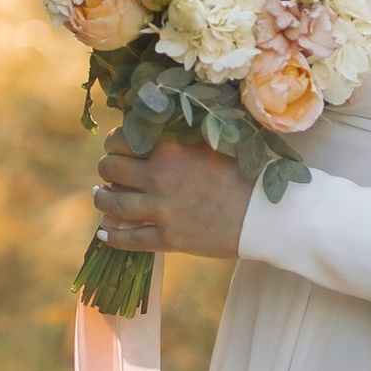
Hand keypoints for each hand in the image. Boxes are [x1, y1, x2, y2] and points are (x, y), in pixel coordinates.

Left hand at [92, 133, 255, 264]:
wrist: (267, 214)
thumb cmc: (246, 174)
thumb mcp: (213, 144)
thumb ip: (181, 138)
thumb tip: (153, 131)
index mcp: (171, 148)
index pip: (123, 139)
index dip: (116, 143)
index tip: (119, 147)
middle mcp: (160, 177)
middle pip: (110, 169)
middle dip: (107, 169)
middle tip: (110, 172)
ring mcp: (162, 210)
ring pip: (112, 204)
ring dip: (102, 199)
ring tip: (102, 197)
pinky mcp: (169, 239)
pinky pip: (128, 239)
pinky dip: (111, 236)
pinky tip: (104, 232)